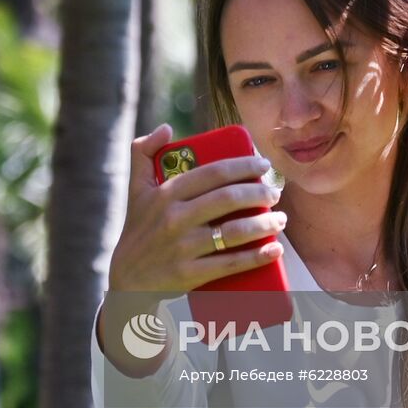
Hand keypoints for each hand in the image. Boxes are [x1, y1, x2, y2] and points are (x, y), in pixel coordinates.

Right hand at [106, 124, 286, 293]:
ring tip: (280, 219)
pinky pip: (230, 263)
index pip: (213, 173)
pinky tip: (275, 249)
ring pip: (234, 231)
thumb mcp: (135, 189)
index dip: (244, 166)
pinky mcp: (190, 274)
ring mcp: (183, 247)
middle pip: (228, 199)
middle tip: (275, 193)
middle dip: (259, 193)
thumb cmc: (138, 229)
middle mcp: (174, 217)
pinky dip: (257, 256)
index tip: (264, 165)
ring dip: (265, 223)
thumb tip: (166, 128)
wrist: (127, 280)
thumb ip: (143, 153)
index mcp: (165, 193)